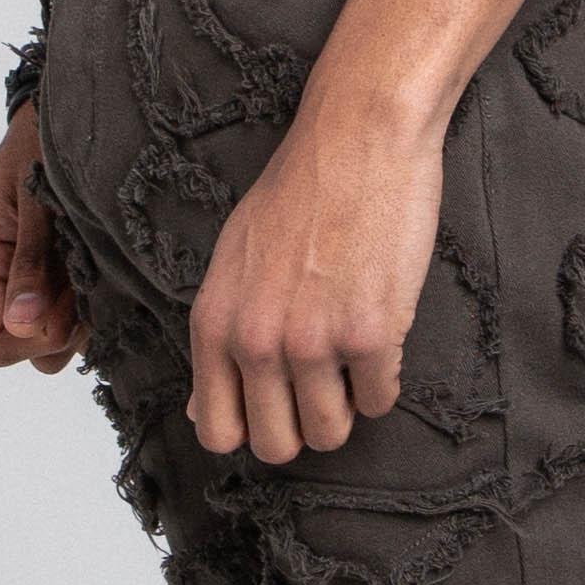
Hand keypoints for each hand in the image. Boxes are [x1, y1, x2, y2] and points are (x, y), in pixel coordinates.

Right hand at [0, 112, 79, 373]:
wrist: (64, 111)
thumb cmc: (42, 142)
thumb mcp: (36, 199)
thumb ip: (31, 261)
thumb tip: (23, 324)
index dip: (34, 338)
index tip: (66, 306)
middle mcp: (1, 279)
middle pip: (26, 348)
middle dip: (60, 333)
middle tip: (89, 290)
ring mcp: (31, 279)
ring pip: (53, 338)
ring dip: (80, 319)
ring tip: (98, 273)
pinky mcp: (59, 273)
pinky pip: (73, 315)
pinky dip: (92, 304)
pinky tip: (105, 270)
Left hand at [189, 86, 443, 460]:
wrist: (359, 137)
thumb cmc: (300, 193)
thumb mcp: (233, 263)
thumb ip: (219, 338)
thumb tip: (199, 411)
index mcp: (214, 324)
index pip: (217, 432)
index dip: (252, 429)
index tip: (277, 405)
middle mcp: (255, 341)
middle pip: (276, 447)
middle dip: (303, 426)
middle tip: (324, 383)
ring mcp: (312, 342)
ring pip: (332, 433)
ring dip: (347, 404)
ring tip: (352, 355)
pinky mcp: (370, 335)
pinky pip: (380, 400)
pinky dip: (385, 379)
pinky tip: (381, 331)